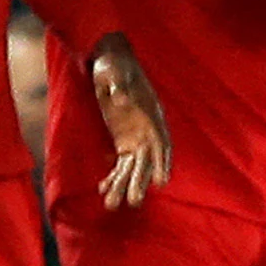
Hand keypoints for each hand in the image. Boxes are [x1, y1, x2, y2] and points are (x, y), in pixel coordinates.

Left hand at [88, 33, 171, 209]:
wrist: (108, 60)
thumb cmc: (114, 64)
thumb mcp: (114, 70)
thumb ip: (118, 84)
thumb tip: (121, 97)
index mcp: (151, 114)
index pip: (160, 141)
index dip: (162, 162)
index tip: (161, 182)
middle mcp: (147, 130)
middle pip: (146, 160)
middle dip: (140, 182)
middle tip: (134, 202)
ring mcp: (135, 137)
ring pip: (132, 167)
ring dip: (123, 185)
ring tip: (111, 205)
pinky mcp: (123, 140)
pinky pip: (121, 163)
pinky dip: (113, 176)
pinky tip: (104, 189)